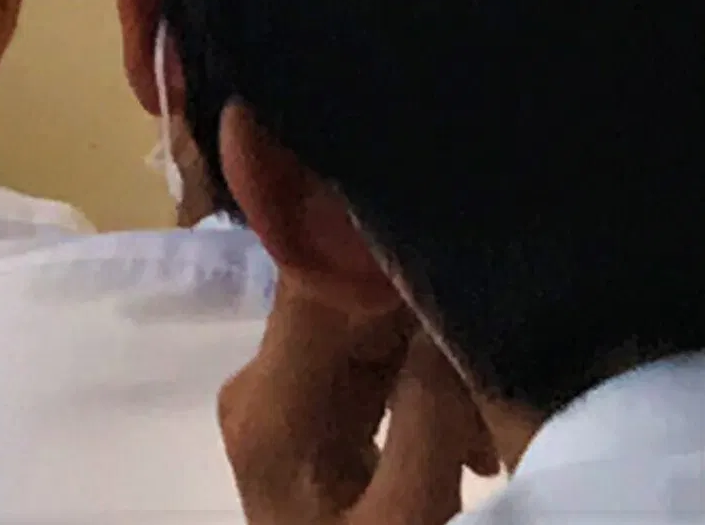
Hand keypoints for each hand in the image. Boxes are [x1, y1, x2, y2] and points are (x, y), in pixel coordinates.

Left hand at [219, 279, 492, 524]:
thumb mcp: (407, 515)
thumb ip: (429, 418)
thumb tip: (445, 322)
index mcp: (268, 401)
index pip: (315, 285)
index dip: (383, 262)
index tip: (458, 265)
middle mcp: (262, 384)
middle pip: (347, 312)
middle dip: (427, 329)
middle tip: (500, 371)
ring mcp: (284, 403)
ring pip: (369, 343)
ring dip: (438, 370)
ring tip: (495, 430)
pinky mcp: (313, 424)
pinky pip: (374, 381)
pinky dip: (427, 400)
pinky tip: (475, 449)